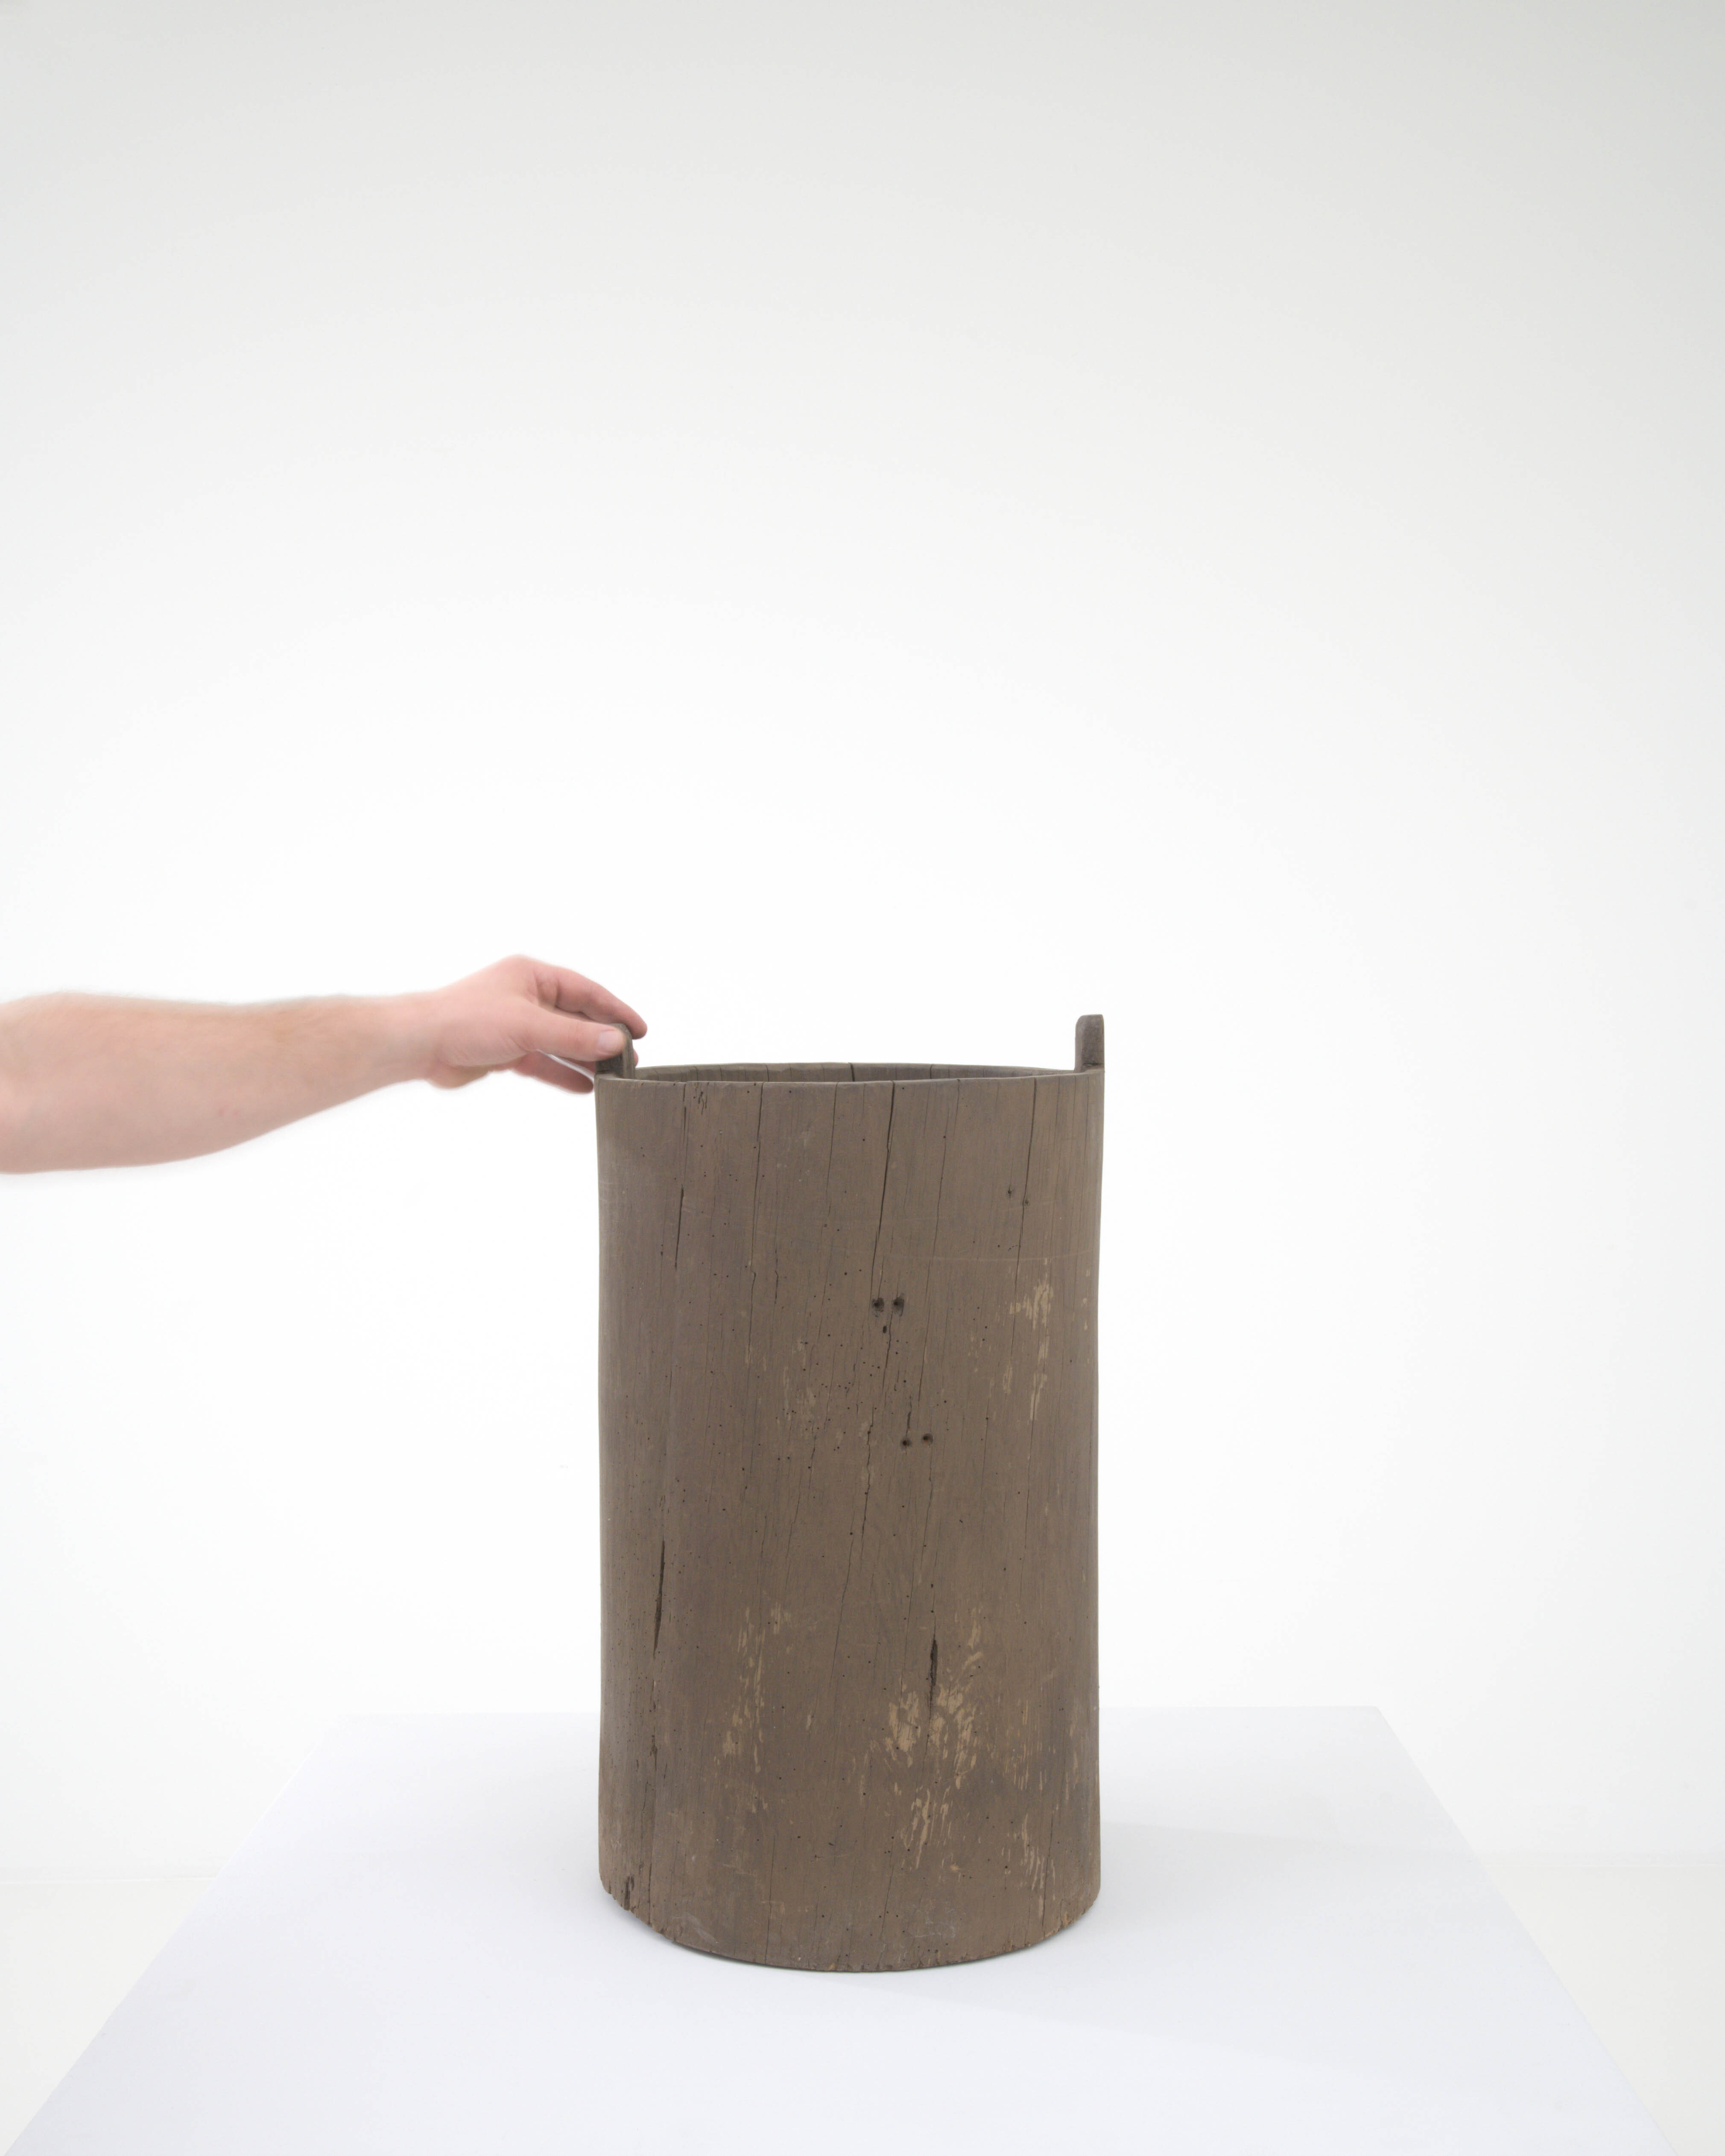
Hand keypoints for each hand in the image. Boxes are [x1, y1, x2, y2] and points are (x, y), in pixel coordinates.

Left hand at [411, 957, 646, 1094]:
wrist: (420, 1044)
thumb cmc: (465, 1020)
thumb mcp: (528, 1026)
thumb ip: (574, 1037)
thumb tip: (615, 1042)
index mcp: (533, 976)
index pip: (586, 991)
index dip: (615, 1010)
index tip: (640, 1030)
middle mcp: (526, 996)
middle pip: (576, 1018)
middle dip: (602, 1039)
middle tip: (631, 1059)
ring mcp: (516, 1024)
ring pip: (561, 1042)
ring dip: (585, 1059)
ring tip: (614, 1076)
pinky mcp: (505, 1050)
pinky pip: (543, 1062)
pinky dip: (562, 1073)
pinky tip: (584, 1087)